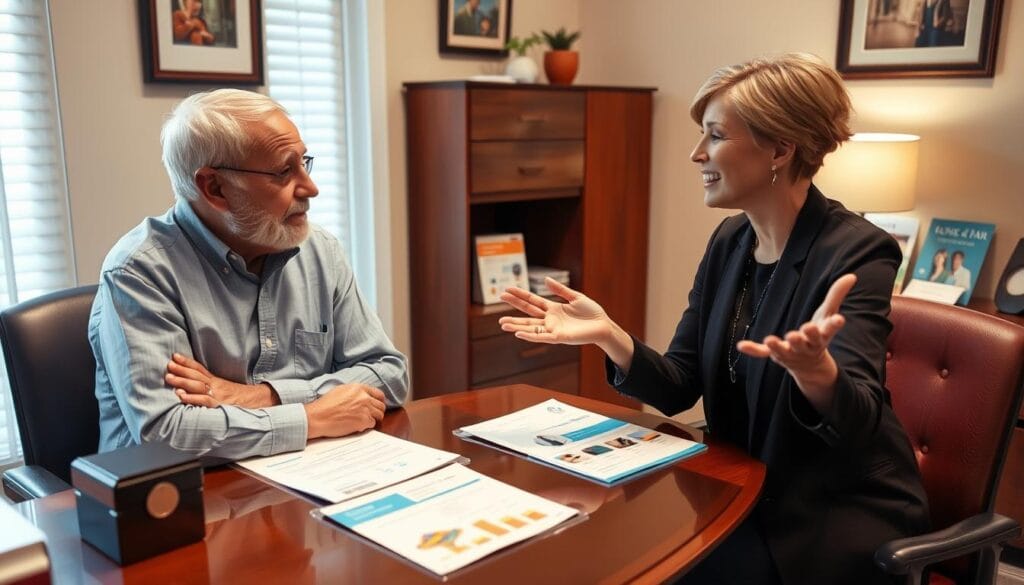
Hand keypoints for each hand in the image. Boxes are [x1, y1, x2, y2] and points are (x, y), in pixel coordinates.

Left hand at [166, 353, 279, 408]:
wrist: (258, 403)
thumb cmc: (239, 399)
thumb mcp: (225, 389)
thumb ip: (211, 387)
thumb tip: (192, 386)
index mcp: (216, 381)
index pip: (199, 369)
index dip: (187, 362)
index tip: (174, 356)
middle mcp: (216, 385)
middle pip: (196, 375)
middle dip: (181, 369)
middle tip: (168, 365)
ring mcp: (217, 395)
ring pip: (198, 386)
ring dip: (182, 381)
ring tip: (169, 377)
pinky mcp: (219, 405)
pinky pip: (204, 400)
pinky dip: (192, 398)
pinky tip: (181, 396)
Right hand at [303, 384, 386, 438]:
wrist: (317, 417)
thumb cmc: (325, 405)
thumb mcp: (341, 390)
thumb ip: (355, 392)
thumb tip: (363, 396)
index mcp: (358, 388)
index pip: (378, 394)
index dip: (379, 401)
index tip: (377, 406)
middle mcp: (364, 397)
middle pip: (381, 406)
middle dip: (377, 412)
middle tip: (371, 416)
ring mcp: (365, 409)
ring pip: (379, 415)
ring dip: (373, 419)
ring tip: (363, 422)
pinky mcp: (363, 421)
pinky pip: (372, 424)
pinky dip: (366, 426)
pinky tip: (357, 426)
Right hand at [498, 278, 611, 345]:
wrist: (604, 326)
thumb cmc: (592, 313)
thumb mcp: (575, 297)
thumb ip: (560, 290)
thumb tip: (545, 279)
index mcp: (553, 309)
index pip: (533, 301)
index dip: (520, 295)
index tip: (507, 289)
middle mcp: (550, 320)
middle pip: (528, 312)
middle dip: (514, 306)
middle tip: (500, 298)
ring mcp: (553, 329)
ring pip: (530, 327)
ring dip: (516, 325)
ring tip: (502, 323)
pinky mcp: (559, 337)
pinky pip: (541, 337)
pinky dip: (530, 336)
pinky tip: (518, 333)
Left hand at [737, 274, 856, 408]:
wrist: (810, 364)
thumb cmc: (819, 333)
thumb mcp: (828, 314)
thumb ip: (836, 295)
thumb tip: (852, 276)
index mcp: (821, 336)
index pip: (829, 330)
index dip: (833, 325)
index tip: (839, 319)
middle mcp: (806, 346)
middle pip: (806, 342)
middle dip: (803, 338)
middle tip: (798, 333)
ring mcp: (790, 352)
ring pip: (784, 351)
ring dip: (777, 346)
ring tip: (770, 340)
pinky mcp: (776, 355)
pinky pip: (763, 354)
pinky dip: (753, 350)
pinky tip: (742, 345)